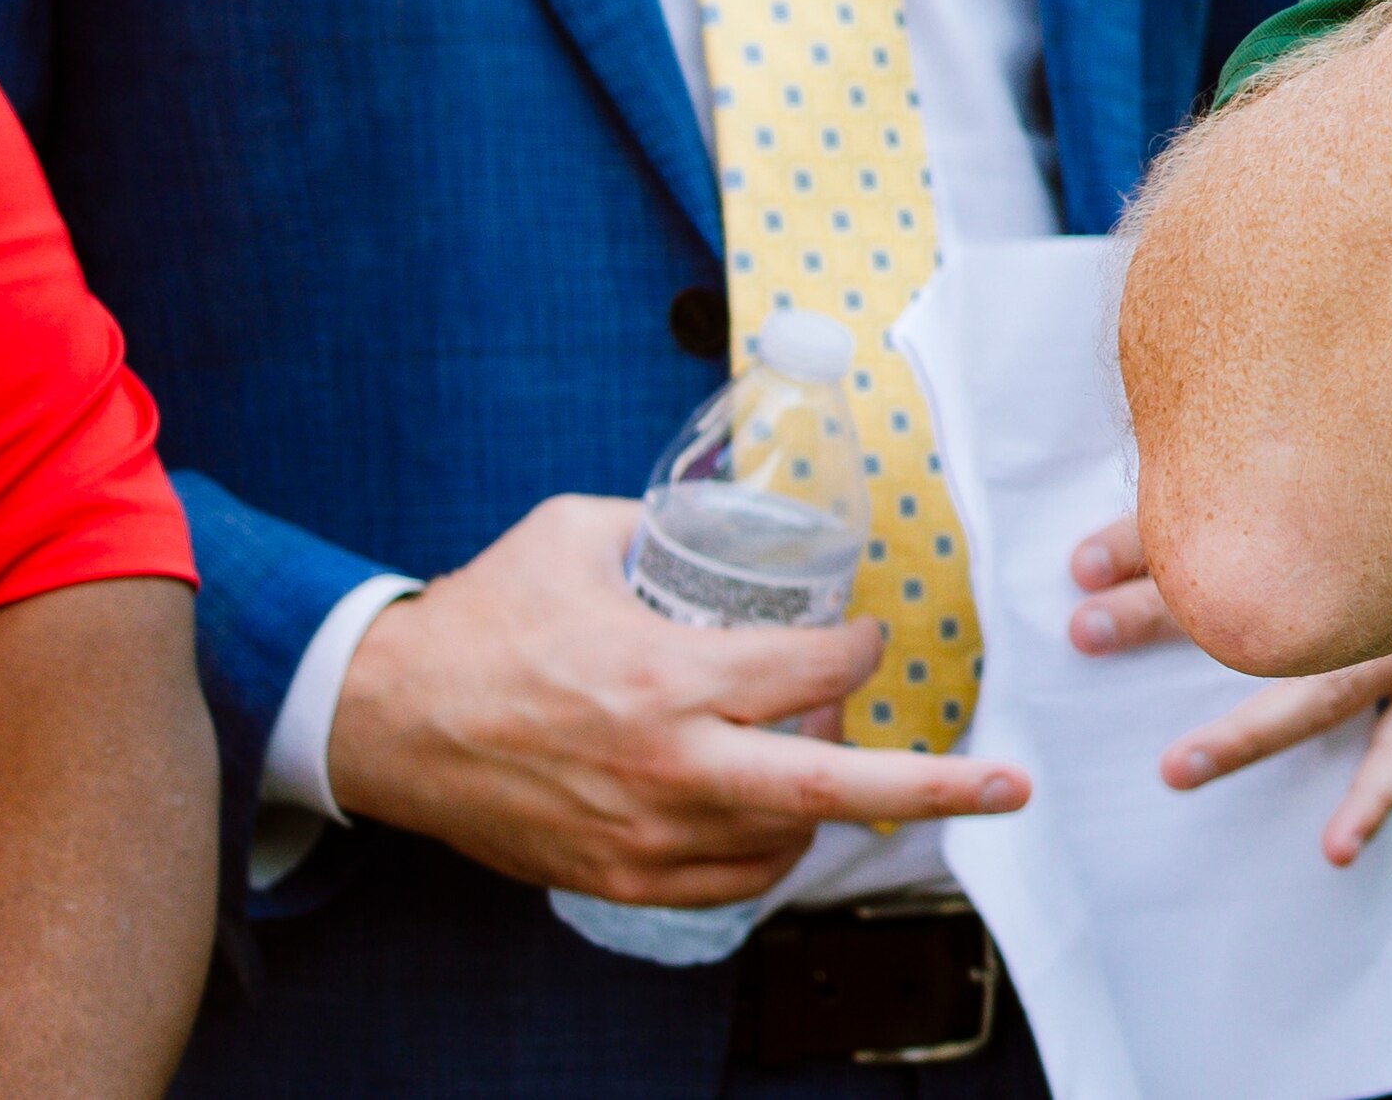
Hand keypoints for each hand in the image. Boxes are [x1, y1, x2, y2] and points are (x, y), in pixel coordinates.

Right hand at [323, 494, 1029, 902]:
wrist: (384, 720)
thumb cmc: (481, 619)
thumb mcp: (576, 532)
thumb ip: (665, 524)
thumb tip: (731, 509)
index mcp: (665, 674)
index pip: (813, 670)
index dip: (858, 648)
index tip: (862, 635)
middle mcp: (666, 765)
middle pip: (832, 787)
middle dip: (935, 787)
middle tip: (1007, 783)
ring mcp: (643, 833)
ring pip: (785, 835)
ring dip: (827, 797)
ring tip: (826, 751)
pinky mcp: (616, 877)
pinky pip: (729, 881)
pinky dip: (768, 847)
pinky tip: (776, 808)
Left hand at [1065, 512, 1391, 861]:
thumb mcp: (1319, 452)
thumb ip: (1213, 491)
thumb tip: (1088, 561)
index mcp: (1363, 493)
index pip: (1246, 521)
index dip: (1154, 541)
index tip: (1079, 569)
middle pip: (1280, 600)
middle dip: (1175, 617)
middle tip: (1089, 631)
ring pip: (1338, 684)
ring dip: (1255, 730)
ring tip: (1177, 768)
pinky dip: (1373, 790)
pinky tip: (1336, 845)